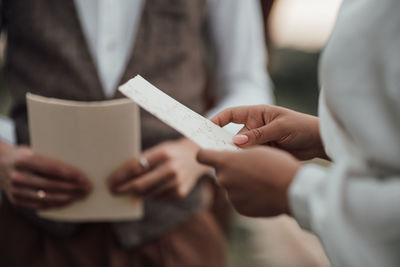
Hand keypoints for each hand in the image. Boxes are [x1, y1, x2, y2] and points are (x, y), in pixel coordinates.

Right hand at [0, 142, 91, 209]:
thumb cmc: (25, 154)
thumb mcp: (34, 150)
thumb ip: (51, 158)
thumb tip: (79, 164)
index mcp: (24, 159)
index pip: (52, 169)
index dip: (70, 175)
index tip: (85, 178)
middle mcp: (17, 175)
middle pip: (51, 185)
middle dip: (73, 188)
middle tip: (88, 188)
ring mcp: (15, 190)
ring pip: (47, 198)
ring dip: (68, 198)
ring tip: (82, 195)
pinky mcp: (16, 200)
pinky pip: (40, 206)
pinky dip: (57, 204)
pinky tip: (69, 201)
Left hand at [108, 138, 209, 199]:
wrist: (197, 157)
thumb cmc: (171, 152)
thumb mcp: (159, 149)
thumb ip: (143, 161)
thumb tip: (120, 177)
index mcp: (163, 153)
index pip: (135, 167)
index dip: (119, 176)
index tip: (109, 181)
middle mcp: (171, 168)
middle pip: (139, 185)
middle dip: (123, 189)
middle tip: (113, 191)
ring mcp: (177, 182)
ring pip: (146, 194)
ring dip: (134, 194)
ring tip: (125, 191)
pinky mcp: (180, 193)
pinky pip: (156, 198)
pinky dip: (148, 195)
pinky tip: (145, 191)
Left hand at [197, 146, 299, 216]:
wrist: (291, 189)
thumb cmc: (276, 165)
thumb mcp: (256, 151)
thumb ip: (239, 153)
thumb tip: (232, 157)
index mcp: (226, 162)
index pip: (202, 156)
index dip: (205, 154)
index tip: (210, 154)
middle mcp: (224, 179)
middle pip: (220, 172)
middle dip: (230, 170)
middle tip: (248, 168)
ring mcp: (231, 196)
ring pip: (231, 187)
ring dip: (240, 184)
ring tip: (260, 181)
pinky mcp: (240, 209)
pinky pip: (239, 200)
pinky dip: (247, 197)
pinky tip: (262, 193)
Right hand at [212, 105, 327, 159]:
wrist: (320, 142)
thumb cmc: (301, 127)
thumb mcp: (280, 128)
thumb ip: (258, 135)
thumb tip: (235, 142)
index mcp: (257, 114)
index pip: (231, 114)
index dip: (217, 120)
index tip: (206, 129)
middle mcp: (255, 127)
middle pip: (234, 136)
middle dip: (228, 145)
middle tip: (220, 154)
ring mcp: (259, 140)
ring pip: (242, 150)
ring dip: (240, 156)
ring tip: (239, 163)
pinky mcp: (265, 152)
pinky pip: (251, 157)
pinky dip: (249, 162)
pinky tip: (249, 168)